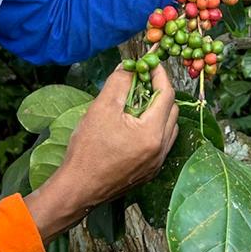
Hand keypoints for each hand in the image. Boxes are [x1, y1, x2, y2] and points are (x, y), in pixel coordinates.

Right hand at [25, 66, 177, 242]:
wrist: (78, 189)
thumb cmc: (88, 150)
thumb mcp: (101, 108)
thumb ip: (119, 83)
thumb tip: (130, 66)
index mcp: (152, 133)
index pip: (167, 94)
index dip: (159, 74)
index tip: (151, 62)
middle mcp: (161, 149)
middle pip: (172, 110)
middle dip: (159, 91)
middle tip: (141, 80)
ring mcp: (157, 163)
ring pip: (169, 127)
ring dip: (158, 110)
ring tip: (137, 101)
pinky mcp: (150, 171)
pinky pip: (161, 143)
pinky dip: (154, 128)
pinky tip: (134, 124)